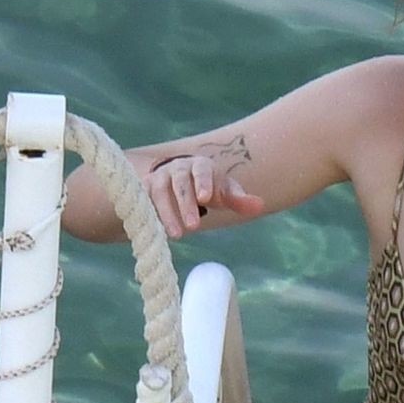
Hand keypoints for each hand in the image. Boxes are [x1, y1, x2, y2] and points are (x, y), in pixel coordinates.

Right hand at [145, 150, 264, 239]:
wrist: (181, 181)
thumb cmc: (208, 189)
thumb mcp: (225, 193)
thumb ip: (240, 200)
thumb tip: (260, 206)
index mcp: (200, 166)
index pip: (202, 172)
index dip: (204, 183)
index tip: (206, 198)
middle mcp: (177, 169)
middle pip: (180, 184)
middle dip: (186, 205)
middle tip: (193, 227)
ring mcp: (158, 178)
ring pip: (159, 192)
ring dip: (166, 213)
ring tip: (177, 235)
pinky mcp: (144, 190)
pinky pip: (143, 200)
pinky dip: (148, 214)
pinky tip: (153, 231)